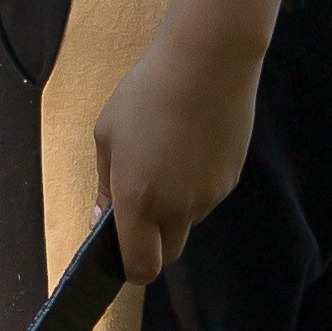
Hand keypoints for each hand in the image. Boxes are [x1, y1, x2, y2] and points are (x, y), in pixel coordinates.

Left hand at [92, 20, 263, 283]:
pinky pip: (205, 198)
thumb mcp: (107, 135)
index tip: (119, 248)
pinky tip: (187, 148)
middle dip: (151, 243)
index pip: (140, 267)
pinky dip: (193, 187)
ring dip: (173, 210)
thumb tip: (102, 219)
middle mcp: (177, 208)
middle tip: (138, 207)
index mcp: (139, 201)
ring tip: (164, 159)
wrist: (207, 63)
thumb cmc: (146, 94)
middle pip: (167, 255)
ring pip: (187, 223)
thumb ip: (104, 186)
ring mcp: (208, 197)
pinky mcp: (229, 180)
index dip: (129, 267)